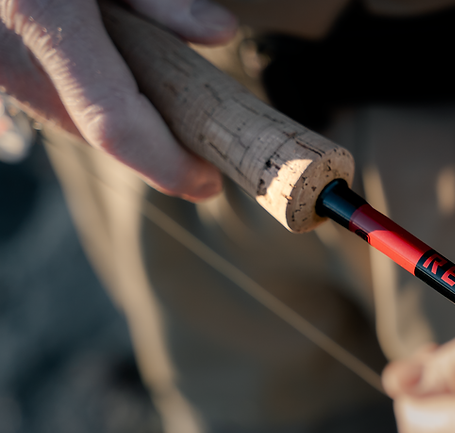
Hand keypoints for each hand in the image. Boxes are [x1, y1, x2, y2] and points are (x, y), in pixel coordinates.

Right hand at [0, 0, 237, 199]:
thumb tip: (220, 33)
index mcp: (42, 17)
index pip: (115, 124)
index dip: (166, 164)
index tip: (206, 182)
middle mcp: (6, 50)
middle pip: (93, 129)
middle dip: (150, 143)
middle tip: (195, 132)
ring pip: (65, 117)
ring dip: (115, 117)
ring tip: (155, 92)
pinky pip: (40, 94)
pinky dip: (79, 94)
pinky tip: (104, 65)